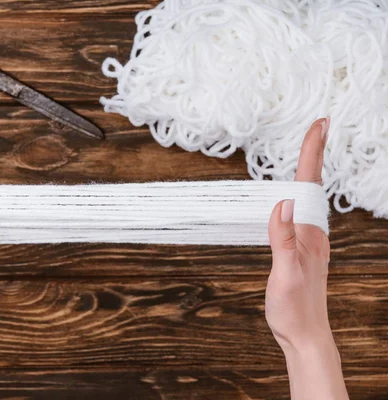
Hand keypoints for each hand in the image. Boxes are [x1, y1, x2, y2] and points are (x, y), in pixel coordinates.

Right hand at [266, 117, 347, 398]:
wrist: (304, 335)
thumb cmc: (295, 308)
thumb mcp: (286, 273)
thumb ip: (284, 239)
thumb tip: (282, 203)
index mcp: (309, 234)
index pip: (309, 185)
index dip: (313, 154)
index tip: (320, 125)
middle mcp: (311, 234)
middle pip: (311, 185)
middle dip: (314, 153)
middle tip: (317, 127)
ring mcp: (306, 242)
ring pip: (306, 199)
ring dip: (307, 172)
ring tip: (308, 150)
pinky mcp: (298, 250)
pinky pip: (297, 214)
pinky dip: (294, 195)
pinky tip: (288, 197)